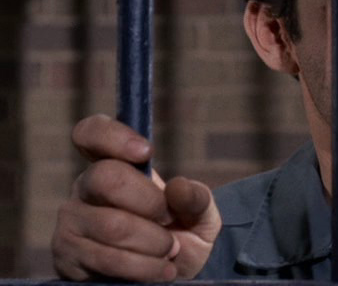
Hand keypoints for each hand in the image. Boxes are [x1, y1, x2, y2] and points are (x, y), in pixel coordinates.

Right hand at [52, 114, 220, 281]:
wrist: (168, 278)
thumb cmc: (181, 235)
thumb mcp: (201, 215)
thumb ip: (196, 197)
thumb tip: (176, 187)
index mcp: (115, 164)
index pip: (92, 133)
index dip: (114, 136)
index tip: (146, 152)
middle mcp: (86, 187)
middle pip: (106, 177)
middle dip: (150, 203)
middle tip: (170, 221)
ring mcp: (72, 221)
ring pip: (111, 224)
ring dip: (152, 243)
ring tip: (170, 251)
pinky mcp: (67, 256)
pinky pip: (105, 258)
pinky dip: (142, 267)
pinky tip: (160, 271)